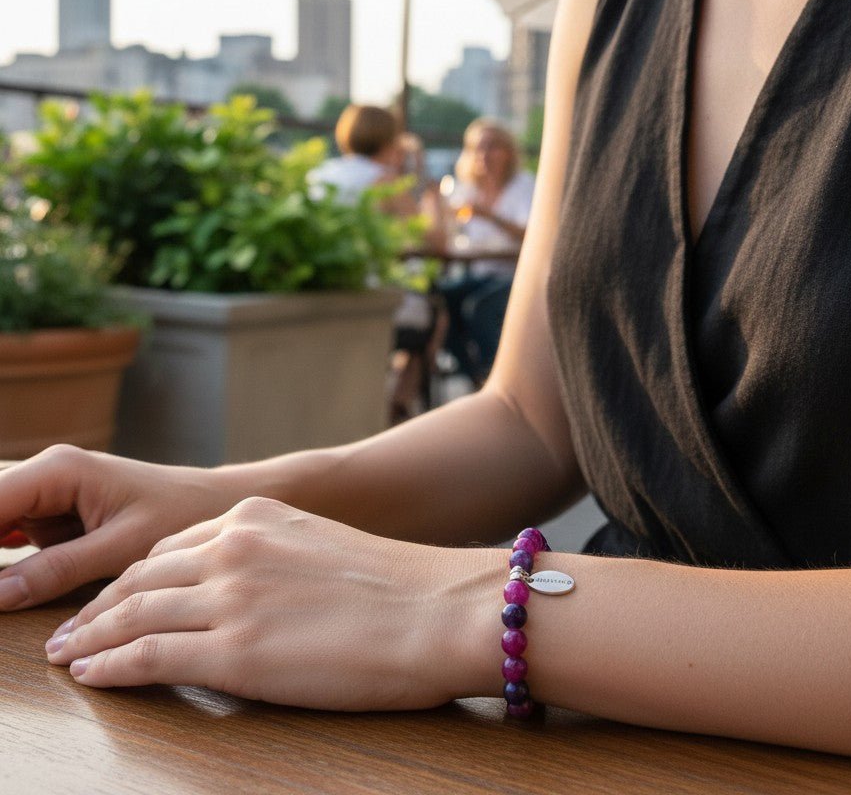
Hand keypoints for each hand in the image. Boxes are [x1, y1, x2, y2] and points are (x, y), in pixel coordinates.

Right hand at [0, 445, 247, 609]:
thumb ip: (56, 569)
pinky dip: (3, 561)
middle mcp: (45, 474)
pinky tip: (11, 586)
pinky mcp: (51, 515)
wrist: (214, 501)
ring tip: (25, 584)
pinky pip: (7, 535)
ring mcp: (45, 494)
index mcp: (58, 470)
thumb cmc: (181, 512)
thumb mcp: (121, 546)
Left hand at [45, 497, 500, 709]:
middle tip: (73, 628)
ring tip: (69, 654)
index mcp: (258, 516)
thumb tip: (250, 588)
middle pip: (141, 577)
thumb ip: (276, 556)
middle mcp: (234, 546)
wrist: (439, 610)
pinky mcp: (234, 652)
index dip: (135, 576)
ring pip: (132, 614)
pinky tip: (92, 675)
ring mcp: (231, 597)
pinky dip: (110, 667)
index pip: (172, 546)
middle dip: (100, 605)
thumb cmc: (398, 587)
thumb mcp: (323, 547)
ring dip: (92, 637)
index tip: (116, 594)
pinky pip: (147, 658)